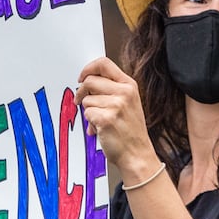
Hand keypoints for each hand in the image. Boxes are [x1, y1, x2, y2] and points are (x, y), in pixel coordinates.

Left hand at [76, 57, 160, 183]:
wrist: (137, 155)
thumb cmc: (130, 132)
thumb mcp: (128, 103)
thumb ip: (111, 90)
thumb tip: (87, 83)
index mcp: (129, 85)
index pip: (104, 64)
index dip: (88, 69)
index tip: (82, 77)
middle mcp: (124, 92)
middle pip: (90, 80)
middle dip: (81, 92)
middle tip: (80, 101)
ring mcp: (116, 105)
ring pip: (86, 100)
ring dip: (89, 111)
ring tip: (100, 121)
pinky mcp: (106, 118)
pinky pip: (87, 114)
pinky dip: (90, 123)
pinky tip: (100, 129)